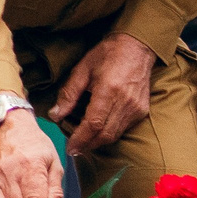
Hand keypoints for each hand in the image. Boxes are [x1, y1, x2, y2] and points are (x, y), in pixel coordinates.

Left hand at [52, 32, 157, 155]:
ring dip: (97, 142)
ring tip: (82, 144)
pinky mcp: (142, 110)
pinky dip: (109, 134)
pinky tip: (97, 133)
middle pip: (105, 134)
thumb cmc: (106, 55)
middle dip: (88, 145)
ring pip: (115, 134)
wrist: (137, 48)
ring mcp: (136, 108)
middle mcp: (125, 103)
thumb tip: (55, 115)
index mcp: (108, 91)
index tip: (69, 147)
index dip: (80, 139)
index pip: (93, 124)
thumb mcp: (81, 70)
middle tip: (73, 150)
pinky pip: (123, 128)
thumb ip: (68, 94)